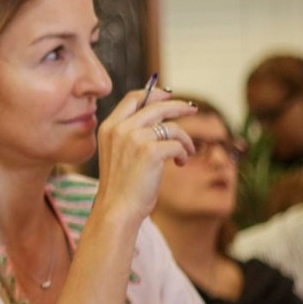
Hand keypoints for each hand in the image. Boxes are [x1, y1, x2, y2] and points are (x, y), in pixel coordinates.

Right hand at [94, 88, 195, 222]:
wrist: (116, 210)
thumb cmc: (120, 187)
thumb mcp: (118, 153)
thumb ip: (130, 133)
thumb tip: (159, 116)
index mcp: (109, 127)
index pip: (133, 98)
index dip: (153, 93)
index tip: (169, 95)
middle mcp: (120, 128)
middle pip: (156, 106)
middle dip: (178, 106)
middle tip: (193, 110)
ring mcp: (134, 138)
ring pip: (171, 127)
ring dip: (185, 139)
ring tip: (188, 152)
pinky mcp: (150, 152)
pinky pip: (177, 144)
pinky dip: (184, 153)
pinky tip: (180, 163)